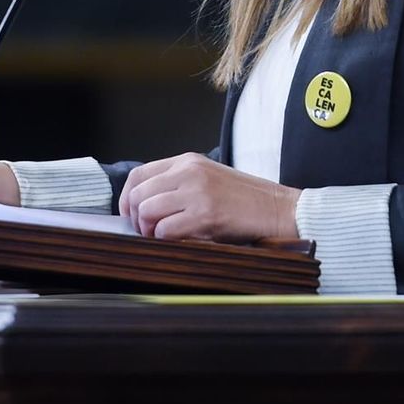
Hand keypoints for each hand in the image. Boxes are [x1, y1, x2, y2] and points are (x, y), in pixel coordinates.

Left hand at [119, 152, 299, 241]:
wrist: (277, 208)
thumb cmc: (244, 199)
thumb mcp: (208, 179)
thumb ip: (178, 184)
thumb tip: (144, 207)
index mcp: (188, 161)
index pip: (139, 174)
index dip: (127, 198)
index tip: (130, 215)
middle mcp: (189, 171)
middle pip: (139, 194)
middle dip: (136, 218)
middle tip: (147, 233)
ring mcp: (197, 191)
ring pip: (147, 211)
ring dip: (149, 230)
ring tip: (162, 238)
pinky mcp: (205, 214)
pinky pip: (166, 230)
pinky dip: (166, 240)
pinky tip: (179, 241)